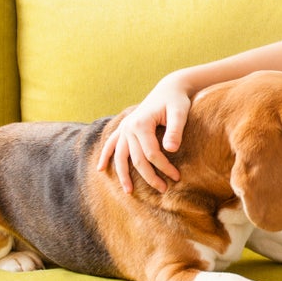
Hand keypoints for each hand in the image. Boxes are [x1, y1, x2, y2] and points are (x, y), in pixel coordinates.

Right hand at [96, 78, 190, 192]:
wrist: (168, 89)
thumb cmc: (176, 101)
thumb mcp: (180, 112)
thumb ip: (175, 130)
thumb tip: (171, 150)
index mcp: (141, 124)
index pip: (152, 154)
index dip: (164, 167)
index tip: (177, 177)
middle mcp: (128, 127)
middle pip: (136, 159)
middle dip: (150, 176)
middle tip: (164, 190)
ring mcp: (124, 128)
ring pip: (120, 156)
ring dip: (123, 175)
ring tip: (129, 191)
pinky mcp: (124, 128)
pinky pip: (111, 145)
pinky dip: (105, 156)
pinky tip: (100, 169)